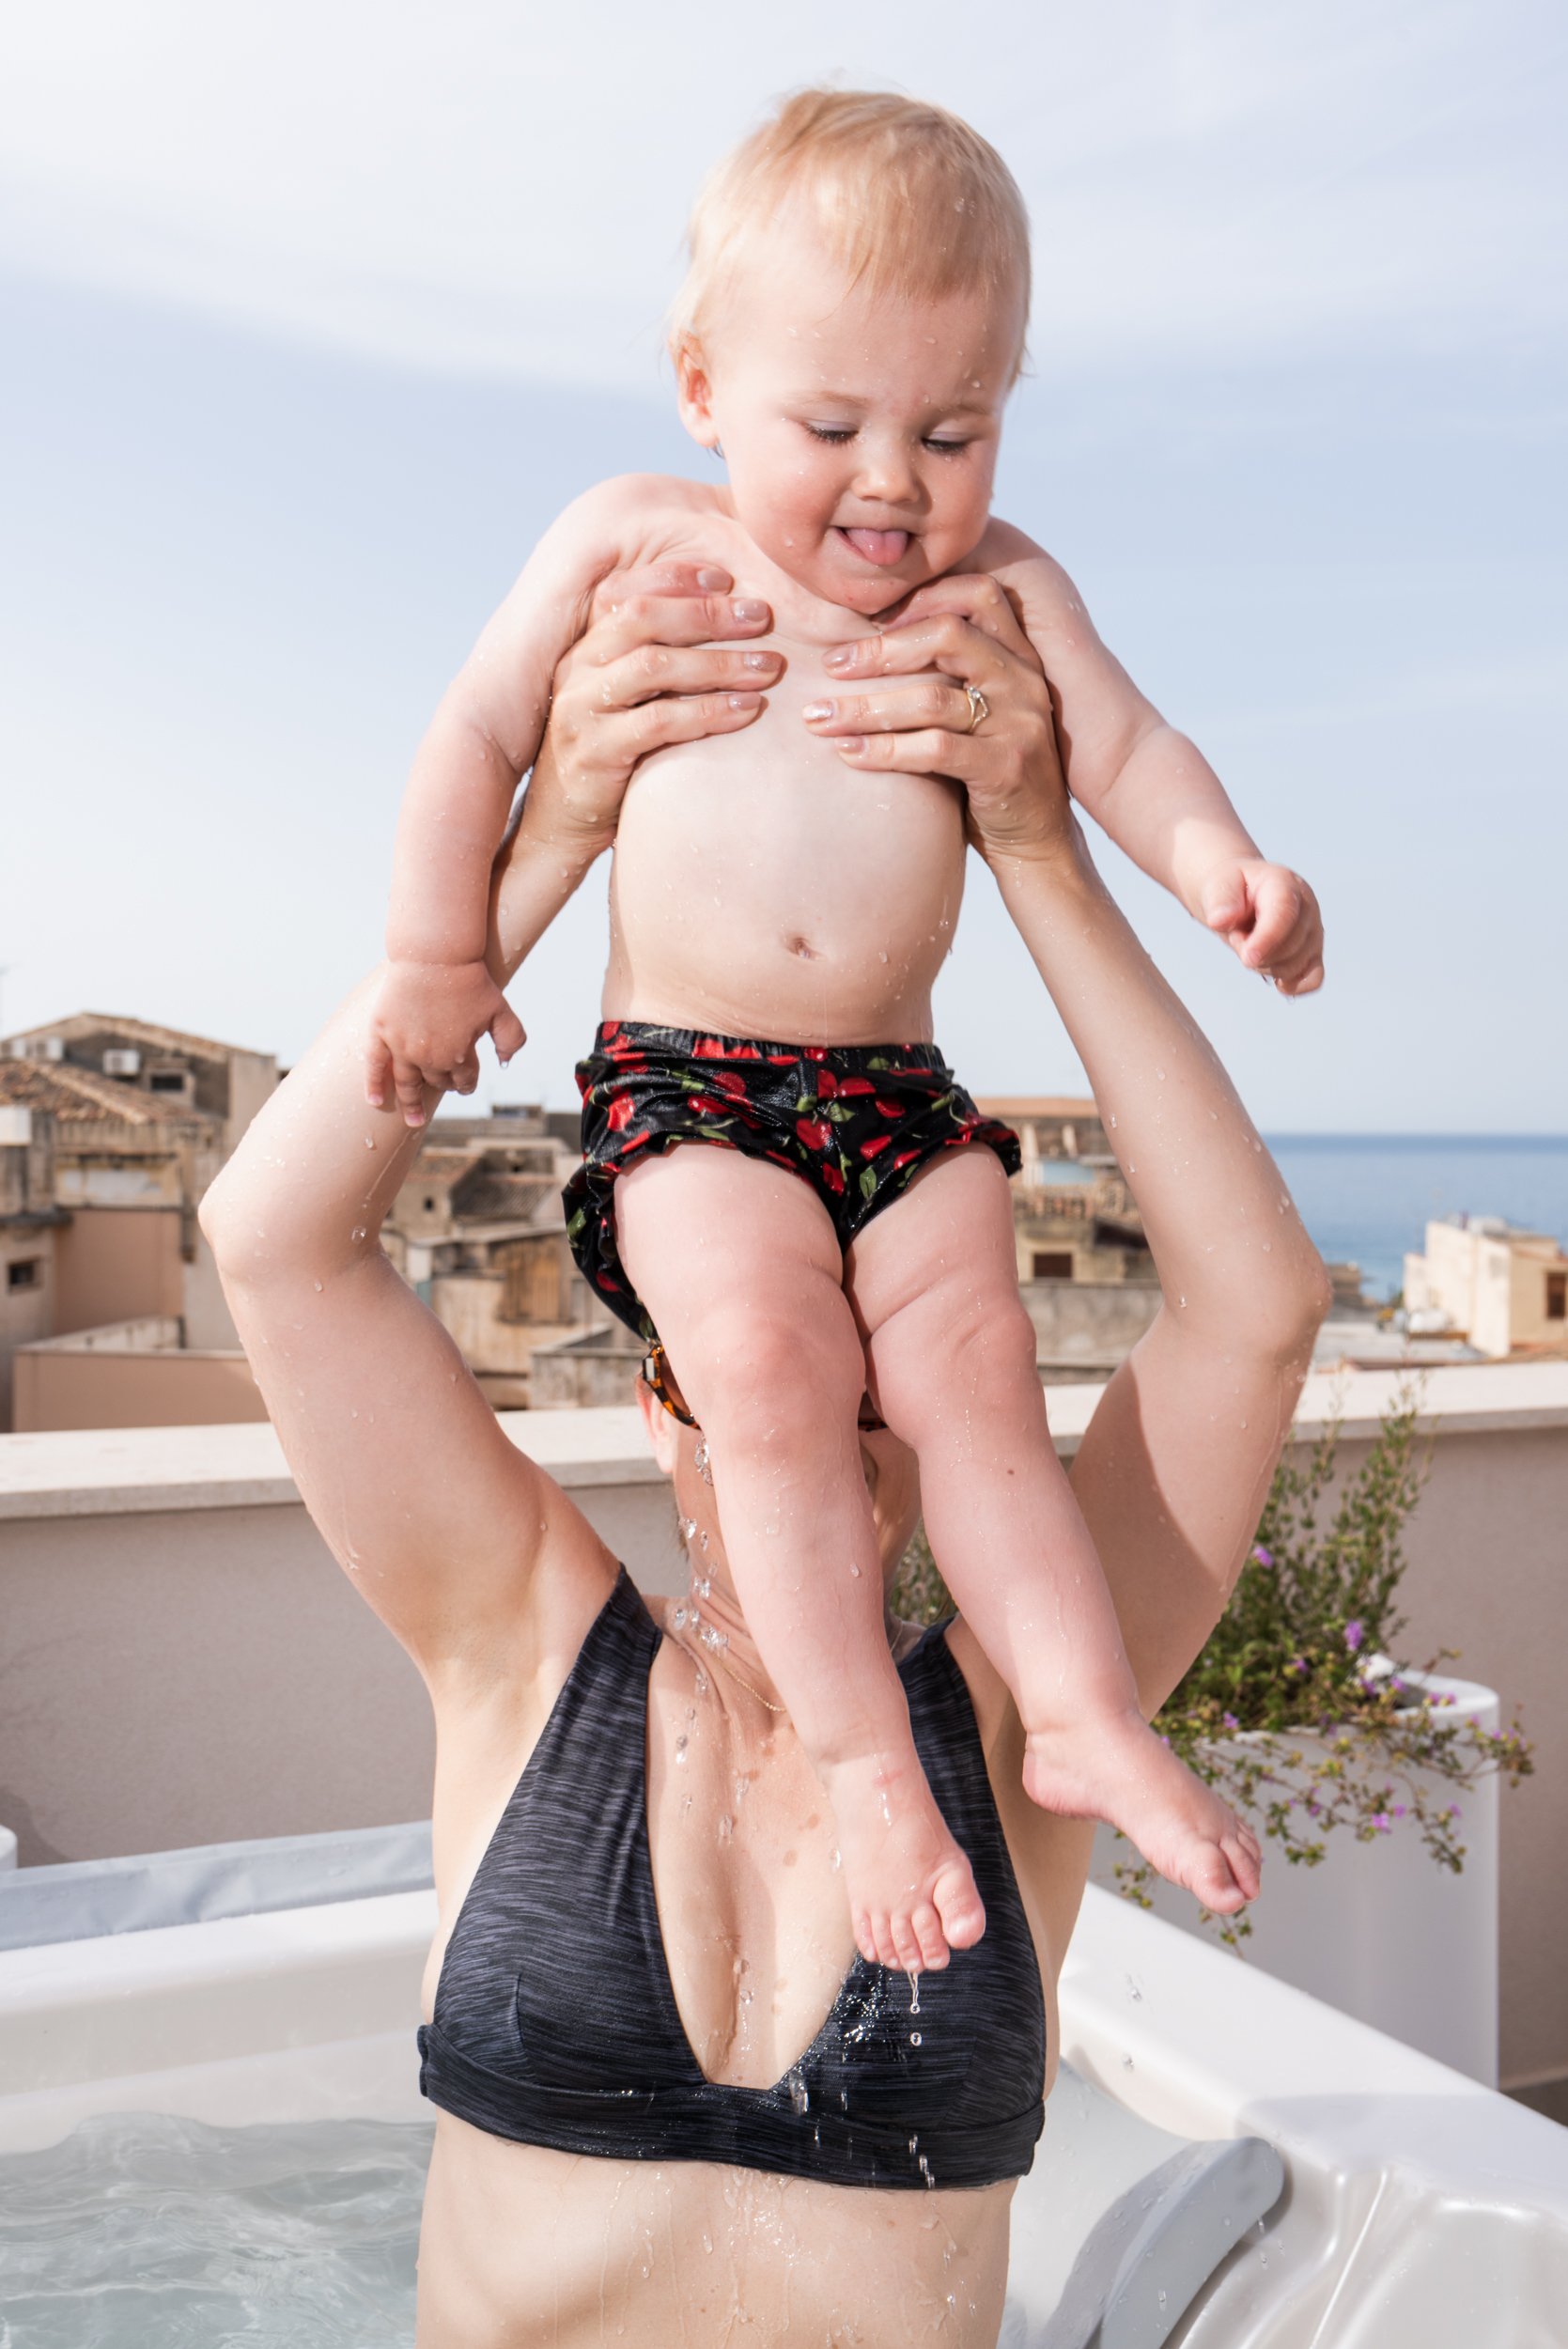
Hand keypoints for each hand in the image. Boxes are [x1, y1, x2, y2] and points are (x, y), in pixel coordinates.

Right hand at [366, 957, 526, 1127]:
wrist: (435, 955)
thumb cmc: (470, 981)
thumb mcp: (502, 1011)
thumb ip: (510, 1039)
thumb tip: (504, 1062)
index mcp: (459, 1056)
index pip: (464, 1081)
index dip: (467, 1083)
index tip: (465, 1084)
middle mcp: (429, 1058)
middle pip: (437, 1082)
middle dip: (444, 1085)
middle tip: (445, 1085)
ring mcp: (402, 1047)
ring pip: (406, 1084)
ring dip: (410, 1104)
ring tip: (412, 1121)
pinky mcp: (381, 1032)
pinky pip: (374, 1066)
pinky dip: (373, 1085)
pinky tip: (375, 1101)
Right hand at [516, 561, 780, 861]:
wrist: (560, 822)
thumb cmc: (610, 754)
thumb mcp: (627, 699)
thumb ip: (658, 661)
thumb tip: (728, 620)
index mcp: (585, 645)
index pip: (624, 591)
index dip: (675, 578)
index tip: (728, 577)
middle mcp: (578, 668)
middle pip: (641, 617)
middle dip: (706, 613)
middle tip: (760, 616)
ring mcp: (582, 709)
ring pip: (652, 666)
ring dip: (718, 663)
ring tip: (767, 668)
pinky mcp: (596, 752)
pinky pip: (658, 722)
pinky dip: (709, 712)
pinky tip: (747, 710)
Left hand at [803, 572, 1073, 867]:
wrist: (1037, 841)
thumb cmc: (987, 771)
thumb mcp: (975, 712)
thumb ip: (944, 675)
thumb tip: (862, 646)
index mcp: (1017, 655)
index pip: (977, 594)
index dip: (919, 599)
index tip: (864, 622)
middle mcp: (1024, 680)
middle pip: (948, 634)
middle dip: (880, 649)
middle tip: (829, 666)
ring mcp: (1020, 723)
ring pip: (932, 698)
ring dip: (866, 708)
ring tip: (819, 718)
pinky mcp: (1007, 768)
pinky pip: (936, 750)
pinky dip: (884, 751)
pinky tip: (847, 755)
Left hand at [1199, 860, 1324, 995]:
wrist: (1238, 896)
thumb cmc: (1231, 890)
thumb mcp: (1219, 886)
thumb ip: (1220, 901)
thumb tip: (1220, 920)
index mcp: (1284, 883)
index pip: (1284, 914)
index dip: (1267, 939)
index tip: (1247, 958)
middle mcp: (1307, 906)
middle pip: (1289, 946)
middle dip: (1254, 951)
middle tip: (1238, 935)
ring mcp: (1313, 930)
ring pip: (1295, 966)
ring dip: (1263, 965)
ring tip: (1251, 943)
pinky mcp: (1313, 951)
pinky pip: (1313, 979)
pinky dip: (1294, 986)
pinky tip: (1277, 982)